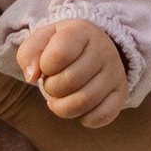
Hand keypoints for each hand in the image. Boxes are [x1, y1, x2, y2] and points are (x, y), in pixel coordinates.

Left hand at [17, 15, 130, 129]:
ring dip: (62, 107)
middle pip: (70, 81)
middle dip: (51, 88)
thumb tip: (31, 77)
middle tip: (52, 83)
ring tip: (60, 98)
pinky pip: (101, 116)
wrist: (92, 47)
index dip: (45, 66)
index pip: (59, 54)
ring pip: (84, 102)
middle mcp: (104, 50)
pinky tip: (78, 107)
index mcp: (82, 31)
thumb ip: (28, 54)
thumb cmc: (61, 45)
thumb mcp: (42, 40)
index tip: (46, 65)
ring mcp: (115, 72)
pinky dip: (83, 118)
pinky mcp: (121, 93)